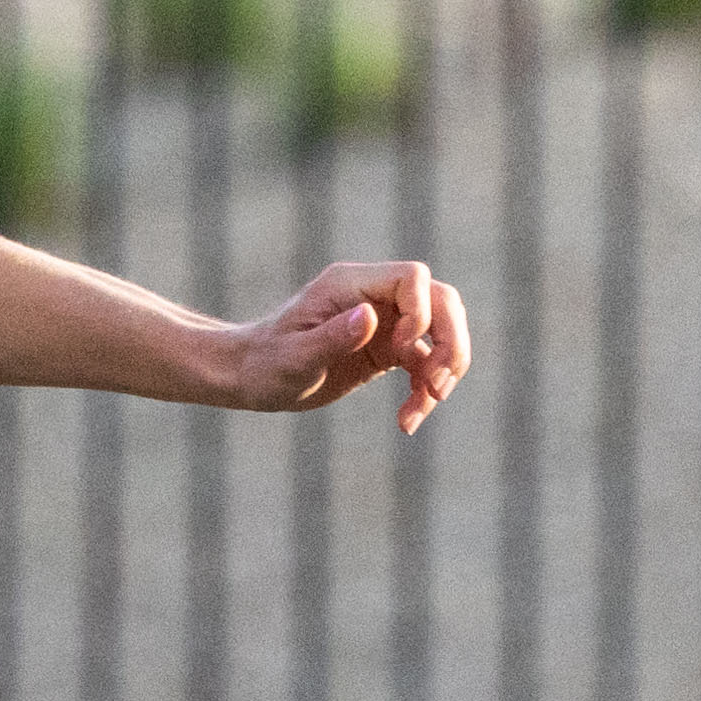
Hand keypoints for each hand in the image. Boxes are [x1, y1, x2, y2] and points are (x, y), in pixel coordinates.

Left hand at [214, 260, 469, 429]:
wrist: (251, 377)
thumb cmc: (264, 364)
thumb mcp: (294, 357)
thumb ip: (333, 337)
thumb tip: (371, 317)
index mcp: (350, 285)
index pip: (412, 278)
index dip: (421, 312)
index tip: (397, 350)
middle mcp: (373, 297)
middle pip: (440, 301)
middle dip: (449, 343)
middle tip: (436, 386)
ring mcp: (383, 322)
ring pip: (440, 332)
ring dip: (443, 370)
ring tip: (423, 408)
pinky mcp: (386, 350)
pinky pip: (423, 363)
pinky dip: (425, 391)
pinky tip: (408, 422)